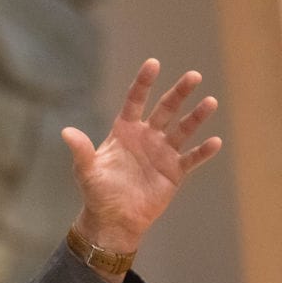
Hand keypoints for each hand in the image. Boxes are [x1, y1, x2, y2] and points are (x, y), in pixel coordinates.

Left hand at [62, 58, 221, 253]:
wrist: (112, 219)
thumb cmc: (96, 192)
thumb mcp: (86, 170)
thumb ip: (81, 150)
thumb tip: (66, 132)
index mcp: (124, 131)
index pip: (135, 100)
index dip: (143, 82)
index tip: (153, 63)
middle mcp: (146, 136)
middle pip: (165, 109)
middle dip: (179, 92)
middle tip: (194, 75)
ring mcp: (162, 152)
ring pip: (183, 129)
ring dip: (196, 117)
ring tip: (210, 102)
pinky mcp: (174, 171)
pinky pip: (191, 158)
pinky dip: (203, 151)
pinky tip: (214, 141)